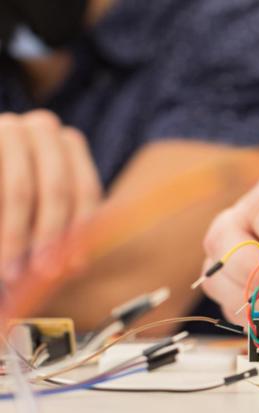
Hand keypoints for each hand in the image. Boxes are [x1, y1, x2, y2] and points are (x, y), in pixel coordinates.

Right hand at [0, 110, 101, 280]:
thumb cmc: (17, 202)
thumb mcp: (43, 209)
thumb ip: (64, 227)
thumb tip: (77, 268)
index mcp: (69, 143)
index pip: (86, 190)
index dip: (82, 232)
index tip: (74, 269)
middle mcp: (44, 127)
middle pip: (58, 190)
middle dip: (50, 238)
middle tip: (43, 274)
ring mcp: (10, 126)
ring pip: (21, 191)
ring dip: (17, 236)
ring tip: (9, 272)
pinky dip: (0, 226)